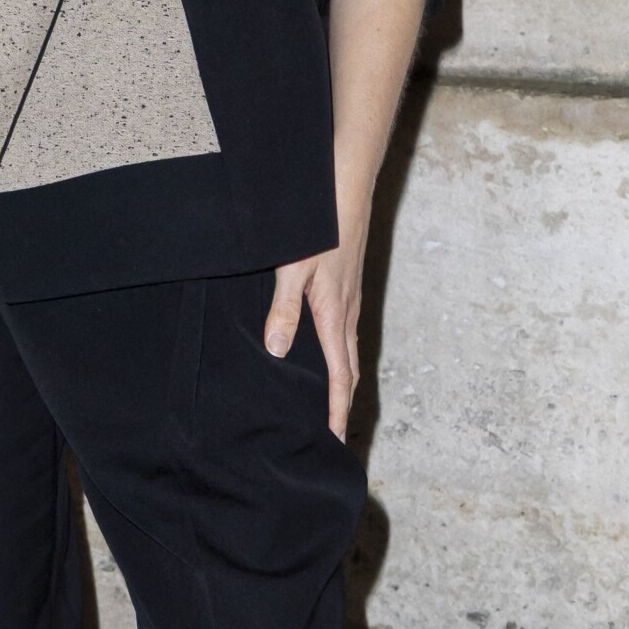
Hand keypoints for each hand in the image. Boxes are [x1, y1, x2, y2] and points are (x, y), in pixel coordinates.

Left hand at [265, 222, 364, 437]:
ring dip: (342, 384)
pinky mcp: (347, 291)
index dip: (336, 409)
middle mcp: (347, 315)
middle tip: (336, 435)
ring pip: (349, 354)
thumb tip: (278, 351)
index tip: (336, 437)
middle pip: (349, 372)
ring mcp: (350, 303)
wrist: (348, 191)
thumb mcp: (293, 269)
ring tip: (332, 407)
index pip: (339, 376)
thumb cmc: (321, 228)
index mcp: (334, 317)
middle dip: (343, 406)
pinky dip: (340, 359)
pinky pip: (346, 336)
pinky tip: (327, 358)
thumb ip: (284, 309)